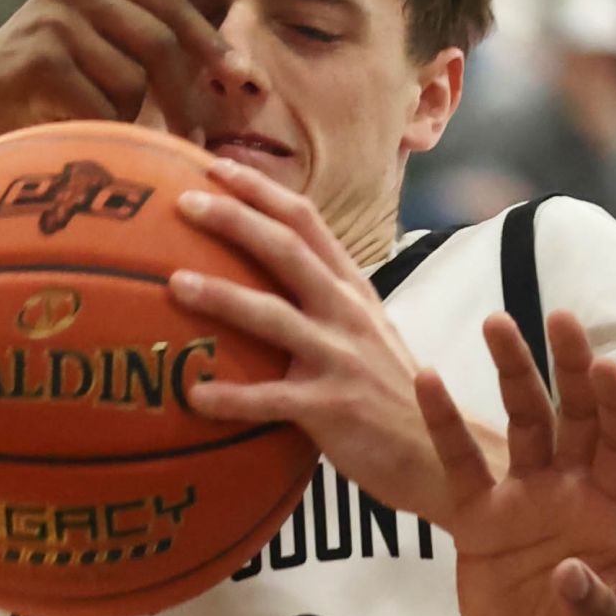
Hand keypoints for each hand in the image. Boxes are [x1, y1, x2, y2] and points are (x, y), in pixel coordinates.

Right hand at [0, 0, 236, 146]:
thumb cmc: (43, 77)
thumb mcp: (100, 31)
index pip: (172, 7)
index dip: (212, 46)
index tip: (245, 81)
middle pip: (161, 45)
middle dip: (183, 99)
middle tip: (195, 140)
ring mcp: (52, 18)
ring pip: (133, 83)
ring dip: (126, 118)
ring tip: (93, 123)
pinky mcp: (36, 60)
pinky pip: (102, 108)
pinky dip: (99, 131)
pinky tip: (71, 132)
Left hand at [170, 161, 450, 517]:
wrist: (443, 449)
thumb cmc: (390, 390)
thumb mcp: (366, 331)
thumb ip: (323, 302)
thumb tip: (265, 279)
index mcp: (352, 288)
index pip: (306, 222)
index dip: (261, 190)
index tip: (215, 166)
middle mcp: (347, 312)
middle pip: (287, 250)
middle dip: (235, 221)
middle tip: (185, 203)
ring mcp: (340, 357)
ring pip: (273, 316)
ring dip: (221, 297)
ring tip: (173, 284)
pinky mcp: (332, 407)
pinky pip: (270, 399)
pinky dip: (230, 397)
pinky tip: (192, 395)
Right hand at [416, 309, 615, 615]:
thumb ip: (600, 614)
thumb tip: (571, 573)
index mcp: (614, 511)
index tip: (607, 369)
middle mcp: (571, 490)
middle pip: (576, 414)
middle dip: (571, 365)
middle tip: (561, 317)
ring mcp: (524, 498)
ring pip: (522, 422)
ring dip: (514, 372)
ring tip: (498, 322)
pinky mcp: (478, 520)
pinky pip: (457, 465)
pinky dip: (444, 424)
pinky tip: (427, 380)